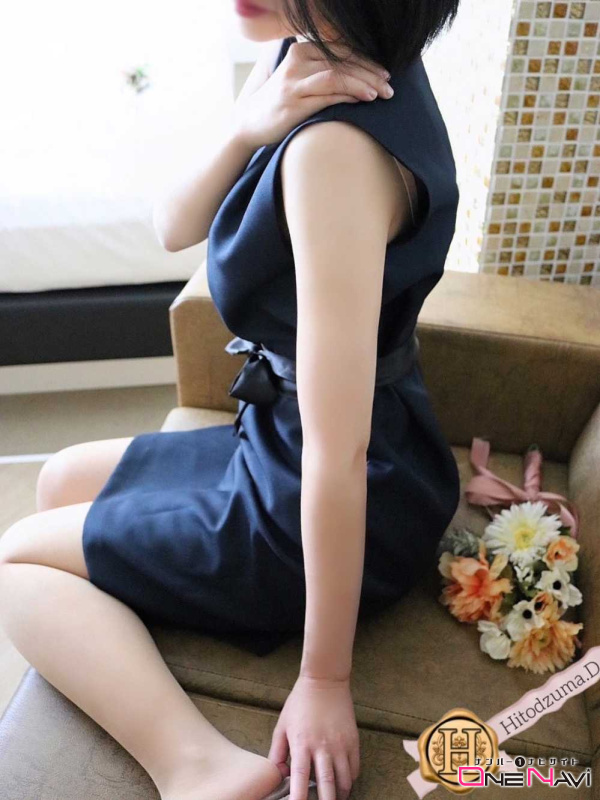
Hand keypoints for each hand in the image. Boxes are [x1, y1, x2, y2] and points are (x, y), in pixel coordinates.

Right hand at [232, 39, 393, 151]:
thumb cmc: (280, 103)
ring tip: (382, 93)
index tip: (384, 73)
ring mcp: (294, 83)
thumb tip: (356, 74)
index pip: (341, 51)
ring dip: (364, 83)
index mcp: (301, 52)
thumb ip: (321, 72)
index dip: (366, 60)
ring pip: (337, 76)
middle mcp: (297, 63)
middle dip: (370, 73)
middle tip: (390, 86)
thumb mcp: (300, 80)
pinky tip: (365, 98)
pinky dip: (349, 95)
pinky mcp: (294, 104)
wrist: (250, 124)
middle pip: (342, 62)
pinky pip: (327, 95)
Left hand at [268, 674, 359, 799]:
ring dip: (339, 794)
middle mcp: (322, 746)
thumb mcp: (282, 725)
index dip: (298, 797)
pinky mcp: (353, 740)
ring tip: (334, 799)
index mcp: (302, 743)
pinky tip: (343, 784)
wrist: (325, 680)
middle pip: (326, 784)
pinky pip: (354, 768)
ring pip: (344, 780)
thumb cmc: (300, 703)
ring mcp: (340, 744)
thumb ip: (277, 752)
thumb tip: (278, 775)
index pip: (299, 777)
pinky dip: (349, 781)